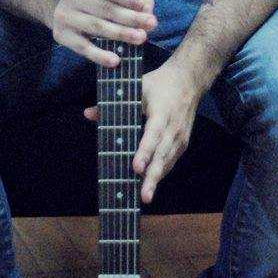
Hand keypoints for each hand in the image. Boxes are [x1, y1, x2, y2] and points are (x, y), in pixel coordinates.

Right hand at [52, 0, 156, 68]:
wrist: (63, 9)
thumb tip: (147, 9)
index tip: (145, 7)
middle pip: (105, 8)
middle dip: (131, 17)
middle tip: (151, 24)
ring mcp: (63, 15)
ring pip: (96, 26)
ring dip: (121, 33)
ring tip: (141, 38)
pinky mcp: (61, 35)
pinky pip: (83, 47)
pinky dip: (99, 55)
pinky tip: (115, 60)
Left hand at [84, 58, 198, 202]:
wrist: (188, 81)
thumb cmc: (159, 84)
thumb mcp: (137, 87)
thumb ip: (114, 104)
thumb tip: (88, 114)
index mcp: (162, 112)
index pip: (152, 135)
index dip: (144, 152)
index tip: (136, 168)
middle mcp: (173, 128)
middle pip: (162, 155)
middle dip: (152, 177)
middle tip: (143, 196)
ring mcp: (180, 137)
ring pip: (167, 162)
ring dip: (156, 180)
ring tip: (144, 196)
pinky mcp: (183, 143)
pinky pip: (171, 161)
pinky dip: (161, 173)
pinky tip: (150, 184)